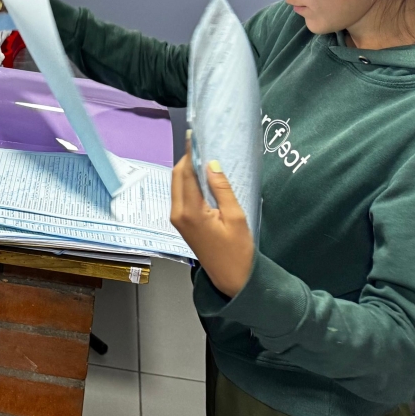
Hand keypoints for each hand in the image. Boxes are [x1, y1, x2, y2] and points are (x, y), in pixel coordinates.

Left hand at [170, 139, 254, 296]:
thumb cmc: (237, 252)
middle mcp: (178, 214)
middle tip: (203, 146)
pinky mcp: (181, 222)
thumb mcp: (236, 217)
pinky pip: (181, 195)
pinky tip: (202, 177)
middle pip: (177, 176)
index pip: (186, 173)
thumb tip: (212, 165)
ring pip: (177, 185)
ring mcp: (177, 219)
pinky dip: (188, 182)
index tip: (195, 136)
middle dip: (187, 159)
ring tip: (204, 158)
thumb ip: (222, 189)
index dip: (190, 153)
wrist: (231, 278)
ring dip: (187, 170)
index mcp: (190, 212)